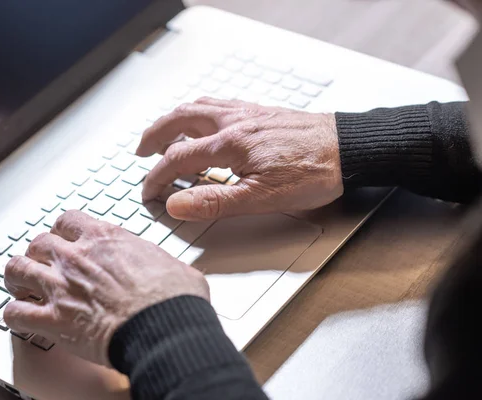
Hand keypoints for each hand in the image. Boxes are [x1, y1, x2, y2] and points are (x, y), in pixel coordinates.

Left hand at [2, 210, 208, 366]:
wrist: (165, 325)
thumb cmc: (172, 297)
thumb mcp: (169, 262)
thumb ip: (152, 259)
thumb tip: (160, 266)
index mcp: (105, 239)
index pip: (68, 220)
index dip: (62, 230)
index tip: (64, 237)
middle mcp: (77, 258)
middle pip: (39, 242)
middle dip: (38, 252)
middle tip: (42, 262)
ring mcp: (61, 287)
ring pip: (17, 269)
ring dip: (17, 276)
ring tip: (19, 284)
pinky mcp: (53, 320)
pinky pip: (15, 313)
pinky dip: (14, 314)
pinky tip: (21, 317)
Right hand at [136, 97, 342, 220]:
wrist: (348, 148)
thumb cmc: (313, 172)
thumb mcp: (262, 197)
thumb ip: (216, 201)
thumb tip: (178, 205)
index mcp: (230, 144)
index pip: (177, 158)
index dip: (156, 177)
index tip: (148, 191)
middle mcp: (233, 122)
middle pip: (179, 120)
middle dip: (154, 135)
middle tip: (141, 151)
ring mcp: (246, 113)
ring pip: (197, 107)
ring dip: (173, 120)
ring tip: (164, 134)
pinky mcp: (259, 112)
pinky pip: (218, 104)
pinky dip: (198, 112)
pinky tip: (204, 120)